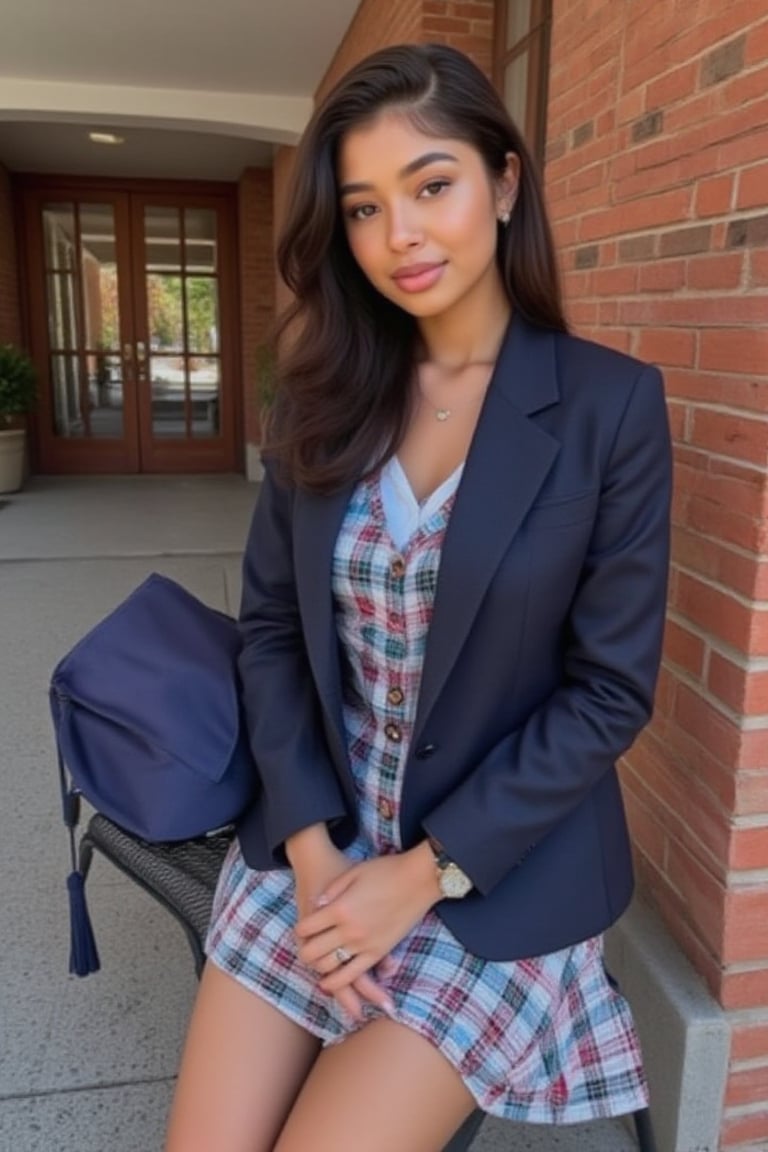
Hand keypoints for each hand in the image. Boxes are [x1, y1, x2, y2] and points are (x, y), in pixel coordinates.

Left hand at [291, 838, 395, 1022]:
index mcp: (340, 908)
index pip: (306, 928)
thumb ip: (331, 891)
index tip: (301, 929)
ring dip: (318, 966)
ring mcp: (364, 944)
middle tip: (303, 950)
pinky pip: (353, 974)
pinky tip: (329, 983)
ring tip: (316, 963)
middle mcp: (349, 930)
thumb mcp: (353, 873)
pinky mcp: (378, 952)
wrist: (419, 878)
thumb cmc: (386, 870)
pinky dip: (338, 982)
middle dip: (304, 953)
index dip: (300, 929)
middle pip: (313, 951)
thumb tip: (316, 907)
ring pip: (329, 966)